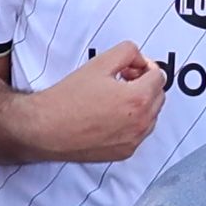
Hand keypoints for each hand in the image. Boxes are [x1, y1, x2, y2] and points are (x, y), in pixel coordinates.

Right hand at [11, 46, 165, 164]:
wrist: (46, 128)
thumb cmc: (68, 99)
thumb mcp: (99, 63)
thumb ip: (127, 52)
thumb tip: (139, 59)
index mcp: (138, 99)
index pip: (159, 76)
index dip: (144, 66)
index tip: (130, 68)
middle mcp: (140, 123)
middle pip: (159, 96)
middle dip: (145, 84)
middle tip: (123, 79)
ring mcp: (133, 141)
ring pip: (151, 116)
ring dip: (141, 104)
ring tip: (115, 97)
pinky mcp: (124, 153)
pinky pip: (139, 133)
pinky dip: (132, 122)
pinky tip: (110, 115)